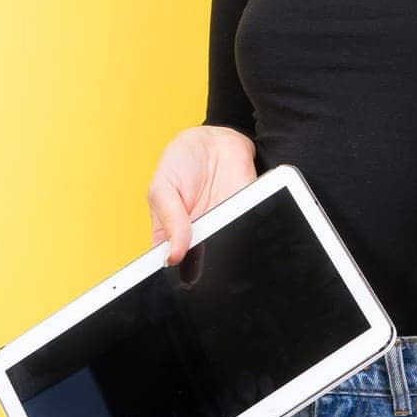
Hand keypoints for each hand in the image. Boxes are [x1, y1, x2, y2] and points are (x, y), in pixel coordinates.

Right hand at [147, 125, 258, 272]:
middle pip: (203, 268)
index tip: (179, 276)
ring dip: (230, 253)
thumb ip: (169, 221)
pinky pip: (253, 233)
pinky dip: (253, 234)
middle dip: (205, 271)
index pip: (173, 267)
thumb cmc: (182, 162)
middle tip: (203, 259)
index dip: (175, 277)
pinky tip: (244, 223)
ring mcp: (226, 229)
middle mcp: (200, 238)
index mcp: (173, 235)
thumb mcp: (163, 188)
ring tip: (221, 232)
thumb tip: (172, 256)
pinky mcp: (249, 218)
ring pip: (230, 256)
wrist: (216, 139)